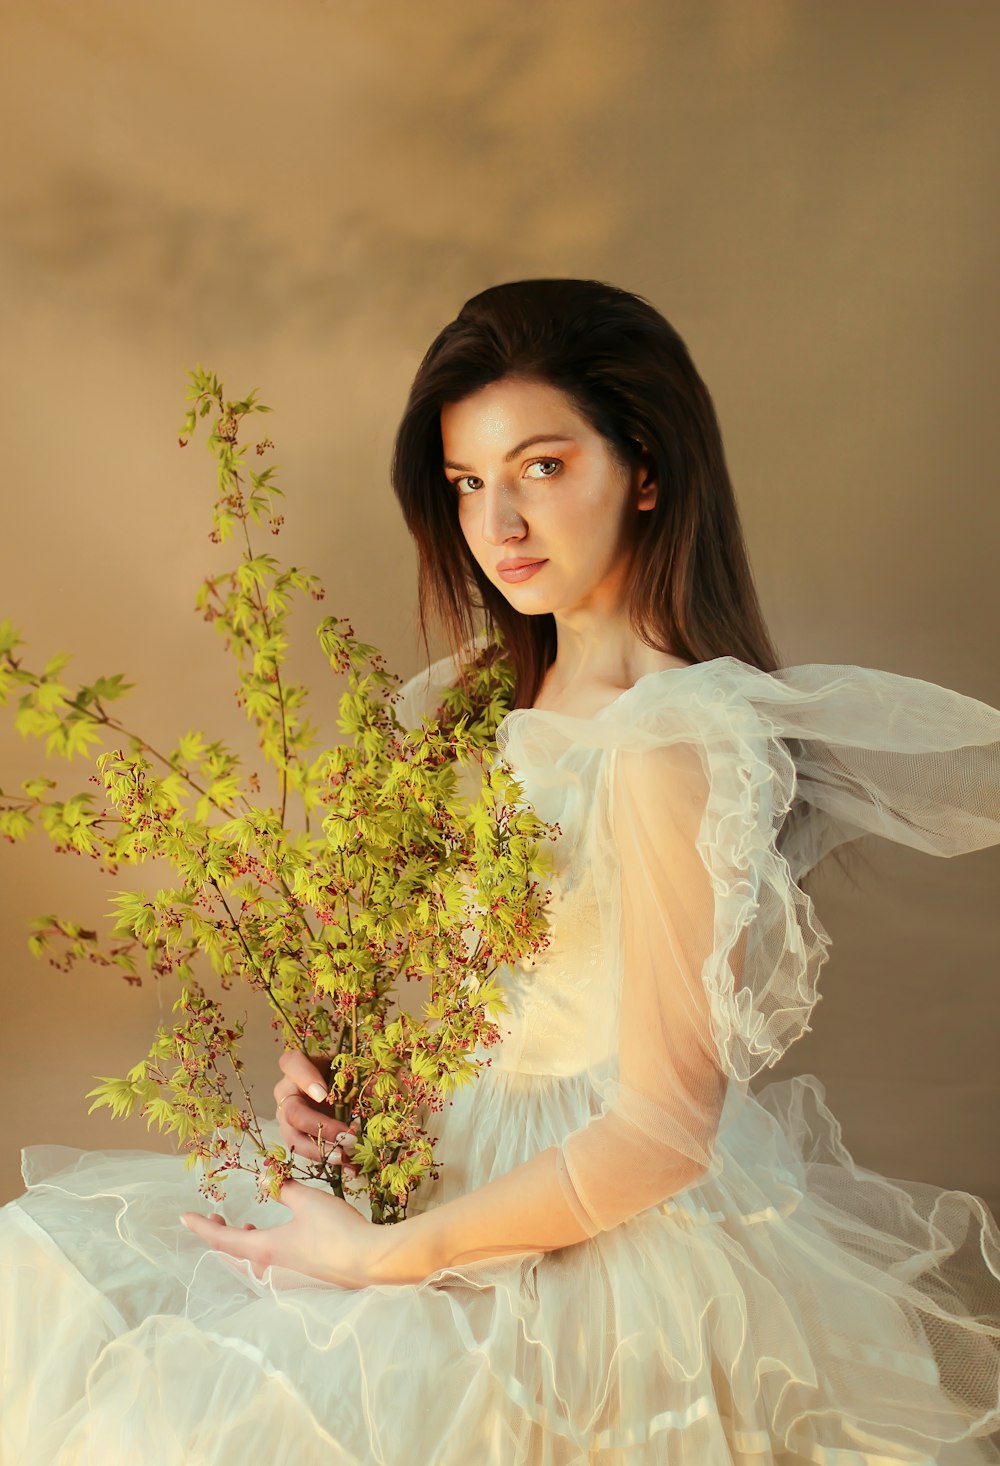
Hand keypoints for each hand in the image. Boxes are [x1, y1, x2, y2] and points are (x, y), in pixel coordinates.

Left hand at [180, 1179, 374, 1286]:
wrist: (368, 1261)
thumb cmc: (335, 1230)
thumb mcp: (308, 1201)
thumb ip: (285, 1189)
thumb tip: (272, 1181)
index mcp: (264, 1250)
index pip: (221, 1240)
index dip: (201, 1227)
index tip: (184, 1217)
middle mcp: (269, 1271)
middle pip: (232, 1257)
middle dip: (221, 1236)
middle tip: (218, 1217)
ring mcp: (286, 1282)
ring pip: (251, 1265)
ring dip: (244, 1245)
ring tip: (248, 1225)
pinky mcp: (302, 1284)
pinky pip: (269, 1270)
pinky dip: (263, 1253)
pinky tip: (279, 1240)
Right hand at [273, 1048, 359, 1181]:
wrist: (339, 1087)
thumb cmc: (342, 1069)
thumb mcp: (350, 1066)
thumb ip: (360, 1073)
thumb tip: (375, 1091)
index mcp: (296, 1065)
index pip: (291, 1064)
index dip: (305, 1079)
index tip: (323, 1094)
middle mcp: (286, 1092)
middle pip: (292, 1112)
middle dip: (320, 1127)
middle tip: (345, 1136)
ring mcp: (288, 1118)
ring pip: (294, 1138)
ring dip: (319, 1151)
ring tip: (343, 1157)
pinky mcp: (297, 1137)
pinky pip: (307, 1153)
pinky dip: (329, 1163)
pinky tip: (349, 1168)